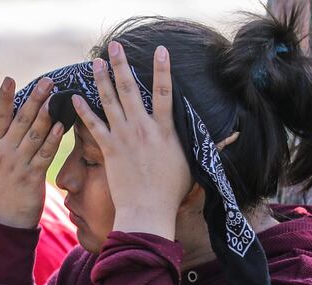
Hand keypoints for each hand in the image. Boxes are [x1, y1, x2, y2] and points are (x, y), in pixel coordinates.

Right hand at [0, 77, 64, 228]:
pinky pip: (44, 154)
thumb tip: (25, 123)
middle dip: (35, 99)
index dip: (4, 98)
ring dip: (46, 113)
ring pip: (33, 134)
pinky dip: (52, 139)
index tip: (9, 79)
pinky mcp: (31, 177)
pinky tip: (60, 126)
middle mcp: (4, 152)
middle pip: (21, 120)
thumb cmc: (5, 190)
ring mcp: (17, 164)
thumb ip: (9, 144)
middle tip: (47, 82)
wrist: (3, 221)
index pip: (0, 117)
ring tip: (56, 97)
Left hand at [72, 43, 192, 239]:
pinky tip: (75, 97)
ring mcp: (124, 137)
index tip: (160, 50)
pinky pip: (93, 125)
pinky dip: (84, 111)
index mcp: (165, 130)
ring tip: (95, 61)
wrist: (147, 210)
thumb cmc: (172, 191)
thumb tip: (236, 135)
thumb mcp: (194, 164)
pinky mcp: (108, 149)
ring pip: (110, 101)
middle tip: (114, 46)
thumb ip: (211, 145)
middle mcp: (143, 128)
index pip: (165, 93)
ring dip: (102, 79)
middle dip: (122, 65)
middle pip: (131, 89)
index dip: (162, 70)